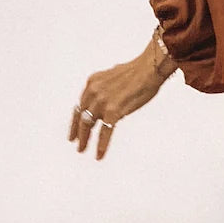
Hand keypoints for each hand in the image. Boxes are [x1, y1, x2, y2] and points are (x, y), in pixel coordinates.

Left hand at [69, 39, 175, 160]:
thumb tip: (106, 104)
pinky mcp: (113, 111)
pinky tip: (99, 154)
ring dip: (86, 139)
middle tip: (77, 144)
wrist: (150, 68)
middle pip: (81, 116)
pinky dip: (101, 144)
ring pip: (89, 124)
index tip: (73, 131)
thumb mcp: (113, 78)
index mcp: (92, 83)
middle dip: (78, 132)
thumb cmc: (138, 72)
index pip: (80, 105)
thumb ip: (105, 91)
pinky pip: (105, 132)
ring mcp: (102, 102)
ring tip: (84, 149)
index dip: (75, 120)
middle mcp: (93, 92)